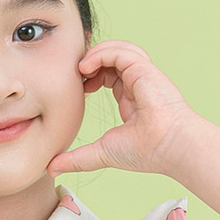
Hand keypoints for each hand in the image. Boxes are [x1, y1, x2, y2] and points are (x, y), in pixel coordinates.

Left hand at [47, 39, 196, 178]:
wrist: (168, 147)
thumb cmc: (144, 152)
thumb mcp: (102, 153)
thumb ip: (78, 158)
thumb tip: (52, 168)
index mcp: (131, 98)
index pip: (109, 74)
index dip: (91, 75)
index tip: (78, 89)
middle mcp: (137, 83)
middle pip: (111, 58)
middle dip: (90, 61)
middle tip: (74, 75)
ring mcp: (141, 74)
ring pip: (116, 50)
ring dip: (94, 55)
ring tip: (79, 69)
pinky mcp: (143, 69)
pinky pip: (119, 51)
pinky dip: (101, 54)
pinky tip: (86, 67)